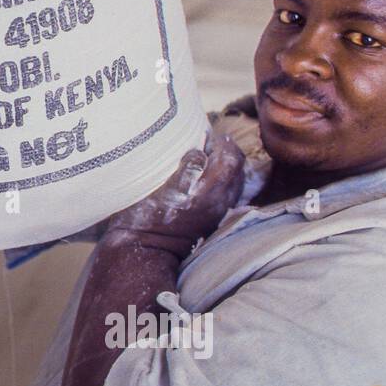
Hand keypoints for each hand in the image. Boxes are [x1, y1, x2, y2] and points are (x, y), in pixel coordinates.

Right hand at [103, 130, 244, 258]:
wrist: (148, 250)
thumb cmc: (149, 216)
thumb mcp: (165, 187)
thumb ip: (188, 166)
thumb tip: (199, 151)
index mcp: (211, 190)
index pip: (231, 157)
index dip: (221, 142)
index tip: (206, 135)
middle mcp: (221, 201)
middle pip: (237, 168)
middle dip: (225, 151)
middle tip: (207, 143)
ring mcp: (218, 211)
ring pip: (234, 180)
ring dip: (223, 165)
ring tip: (204, 158)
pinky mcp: (212, 218)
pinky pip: (227, 192)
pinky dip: (220, 179)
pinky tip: (201, 178)